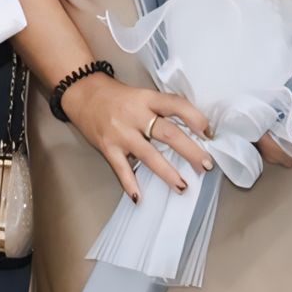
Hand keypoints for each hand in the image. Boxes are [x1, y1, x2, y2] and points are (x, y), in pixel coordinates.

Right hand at [66, 71, 214, 198]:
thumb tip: (191, 131)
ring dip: (167, 172)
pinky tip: (139, 197)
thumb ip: (162, 110)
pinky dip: (130, 184)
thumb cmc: (118, 97)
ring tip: (182, 186)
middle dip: (190, 150)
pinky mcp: (108, 147)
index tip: (208, 132)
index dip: (194, 117)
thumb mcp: (142, 95)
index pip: (176, 104)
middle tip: (206, 165)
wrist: (83, 94)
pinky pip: (121, 169)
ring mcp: (121, 133)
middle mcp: (136, 115)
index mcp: (148, 99)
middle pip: (167, 133)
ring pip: (148, 154)